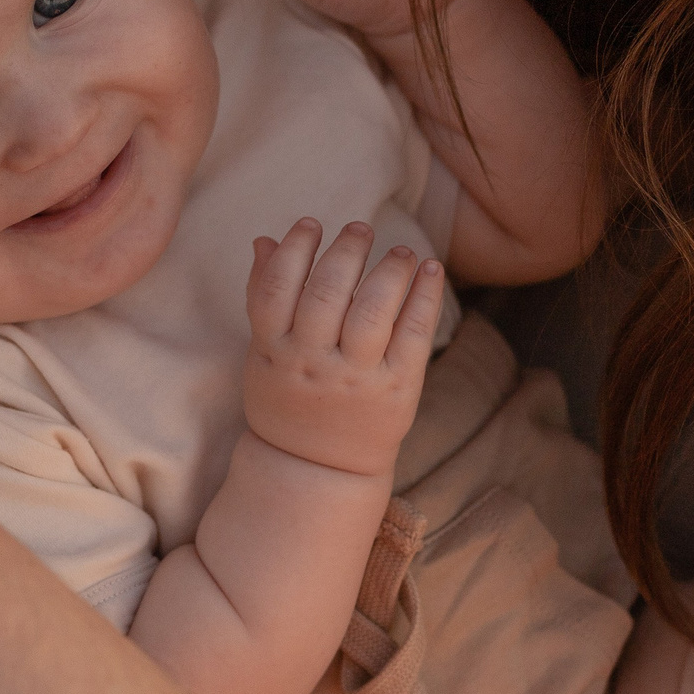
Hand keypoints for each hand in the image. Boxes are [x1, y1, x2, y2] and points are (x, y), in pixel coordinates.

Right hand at [244, 218, 446, 476]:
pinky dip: (426, 295)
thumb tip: (266, 239)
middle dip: (347, 250)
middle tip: (360, 228)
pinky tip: (430, 269)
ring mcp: (358, 377)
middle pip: (328, 293)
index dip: (294, 249)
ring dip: (390, 270)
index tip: (310, 225)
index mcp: (275, 351)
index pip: (279, 287)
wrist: (316, 468)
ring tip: (399, 251)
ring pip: (374, 310)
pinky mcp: (398, 388)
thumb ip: (264, 296)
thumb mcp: (263, 353)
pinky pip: (415, 333)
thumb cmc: (287, 399)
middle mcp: (314, 363)